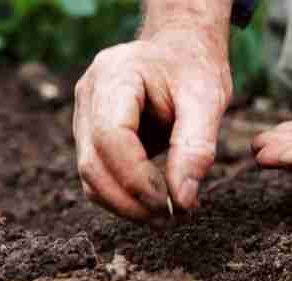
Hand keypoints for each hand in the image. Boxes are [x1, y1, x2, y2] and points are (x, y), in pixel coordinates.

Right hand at [73, 28, 230, 224]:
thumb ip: (196, 148)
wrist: (179, 51)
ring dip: (126, 206)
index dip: (138, 178)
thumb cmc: (194, 69)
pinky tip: (158, 202)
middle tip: (172, 219)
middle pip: (93, 164)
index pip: (111, 137)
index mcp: (115, 76)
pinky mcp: (91, 136)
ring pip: (90, 177)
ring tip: (168, 216)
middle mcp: (89, 95)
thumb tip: (183, 201)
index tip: (171, 203)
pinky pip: (99, 176)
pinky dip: (125, 197)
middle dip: (131, 201)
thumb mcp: (207, 100)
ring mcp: (84, 116)